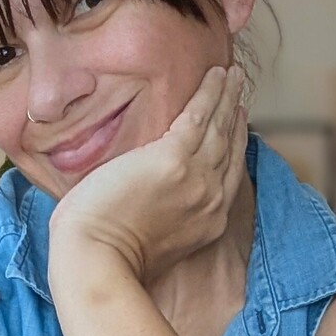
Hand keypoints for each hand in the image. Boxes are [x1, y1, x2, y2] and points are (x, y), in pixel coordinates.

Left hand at [47, 62, 249, 288]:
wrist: (96, 260)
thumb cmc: (105, 258)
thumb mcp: (152, 243)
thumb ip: (164, 219)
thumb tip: (149, 203)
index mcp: (206, 223)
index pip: (228, 176)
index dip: (234, 146)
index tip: (237, 124)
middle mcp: (210, 200)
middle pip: (229, 148)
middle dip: (236, 116)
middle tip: (239, 90)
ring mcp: (195, 178)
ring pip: (219, 127)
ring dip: (227, 95)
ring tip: (232, 74)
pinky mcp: (173, 158)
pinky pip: (199, 115)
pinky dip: (210, 92)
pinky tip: (215, 74)